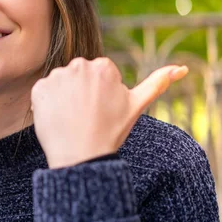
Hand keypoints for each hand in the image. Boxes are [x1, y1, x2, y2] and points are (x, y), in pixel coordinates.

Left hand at [30, 57, 187, 168]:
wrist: (80, 156)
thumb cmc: (110, 132)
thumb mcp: (136, 106)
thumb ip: (157, 82)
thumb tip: (182, 68)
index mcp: (103, 66)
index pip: (98, 73)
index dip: (99, 93)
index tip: (100, 109)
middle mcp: (79, 65)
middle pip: (78, 75)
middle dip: (81, 91)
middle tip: (86, 115)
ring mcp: (57, 76)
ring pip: (60, 83)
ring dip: (63, 97)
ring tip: (72, 118)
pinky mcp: (38, 88)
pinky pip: (43, 92)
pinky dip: (47, 104)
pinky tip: (57, 118)